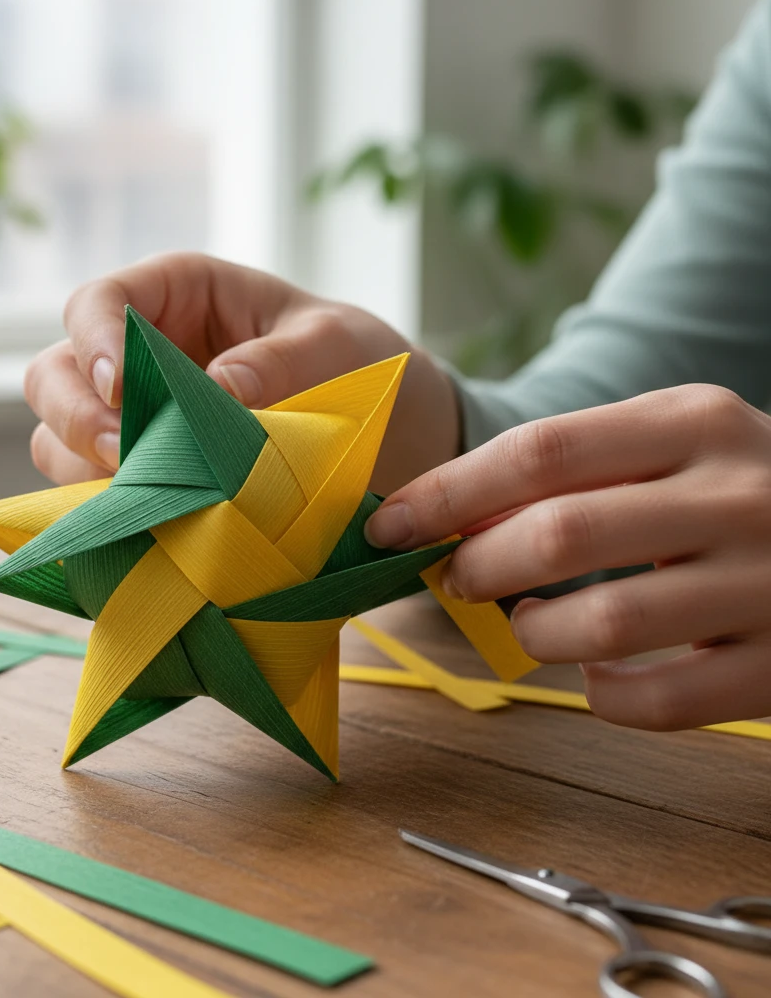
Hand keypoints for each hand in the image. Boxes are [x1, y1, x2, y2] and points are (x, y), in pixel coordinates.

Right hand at [24, 251, 459, 493]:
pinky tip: (146, 529)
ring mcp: (136, 419)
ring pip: (60, 440)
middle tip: (127, 459)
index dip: (96, 342)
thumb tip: (215, 390)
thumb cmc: (356, 362)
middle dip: (77, 417)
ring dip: (85, 472)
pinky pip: (93, 493)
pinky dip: (106, 512)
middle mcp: (141, 354)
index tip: (123, 390)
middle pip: (56, 374)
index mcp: (178, 295)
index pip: (101, 303)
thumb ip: (277, 362)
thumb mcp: (333, 346)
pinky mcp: (145, 476)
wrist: (389, 428)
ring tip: (143, 501)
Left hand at [364, 384, 770, 729]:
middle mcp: (736, 493)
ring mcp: (768, 582)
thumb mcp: (670, 445)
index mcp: (693, 422)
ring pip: (602, 624)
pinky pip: (660, 701)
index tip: (390, 525)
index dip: (446, 493)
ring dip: (536, 633)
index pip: (538, 452)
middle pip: (559, 534)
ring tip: (534, 624)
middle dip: (478, 565)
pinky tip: (598, 672)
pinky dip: (604, 694)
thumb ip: (573, 469)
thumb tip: (444, 512)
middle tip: (457, 577)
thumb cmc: (733, 488)